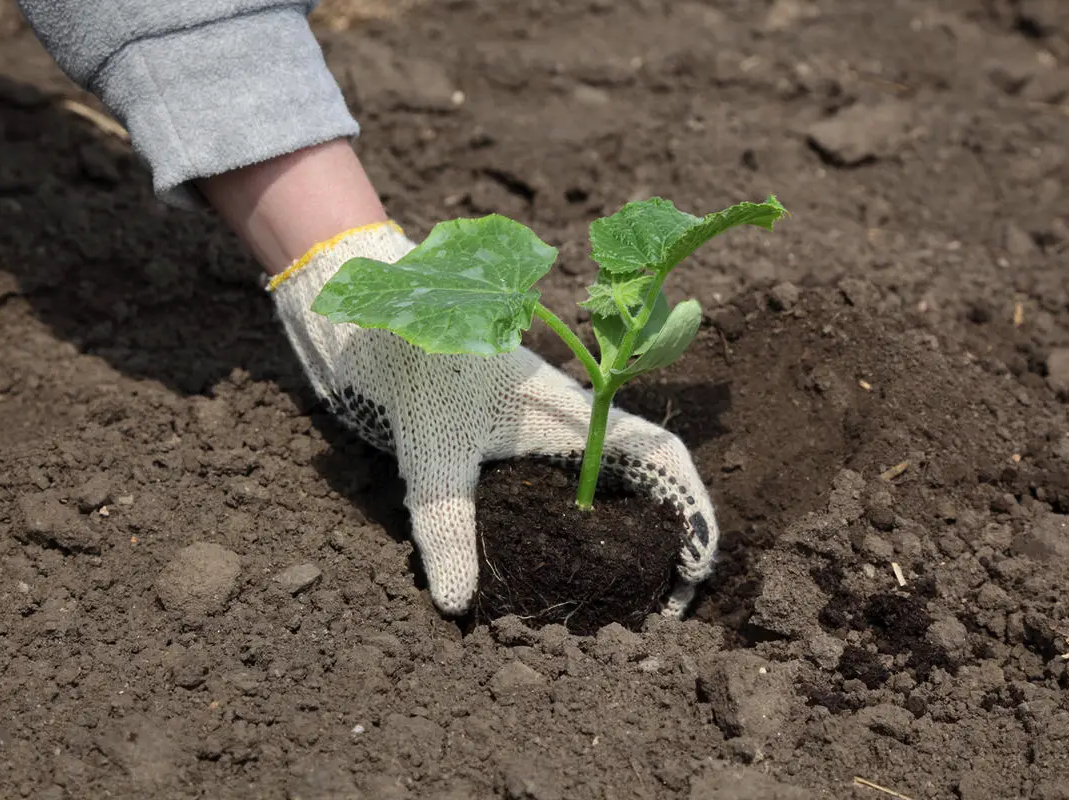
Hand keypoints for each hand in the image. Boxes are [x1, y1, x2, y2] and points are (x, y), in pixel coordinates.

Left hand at [269, 222, 719, 616]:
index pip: (662, 457)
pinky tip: (557, 571)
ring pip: (609, 489)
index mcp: (574, 413)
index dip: (693, 510)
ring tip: (620, 602)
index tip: (695, 569)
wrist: (373, 316)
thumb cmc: (413, 365)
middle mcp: (569, 424)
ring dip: (626, 539)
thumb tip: (457, 604)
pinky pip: (564, 493)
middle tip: (660, 608)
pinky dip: (579, 533)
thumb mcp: (431, 452)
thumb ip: (445, 527)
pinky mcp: (509, 445)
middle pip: (647, 481)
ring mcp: (541, 435)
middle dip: (667, 540)